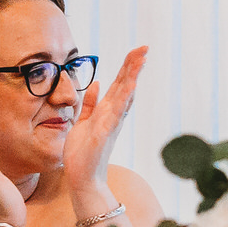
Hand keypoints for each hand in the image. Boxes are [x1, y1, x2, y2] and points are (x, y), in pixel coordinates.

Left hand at [63, 45, 146, 213]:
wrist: (83, 178)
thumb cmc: (82, 153)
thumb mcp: (82, 122)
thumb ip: (89, 104)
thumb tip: (95, 84)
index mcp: (106, 111)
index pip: (119, 85)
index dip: (127, 68)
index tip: (136, 51)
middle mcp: (112, 115)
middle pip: (125, 86)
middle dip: (134, 66)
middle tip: (145, 48)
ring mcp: (110, 123)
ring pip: (124, 95)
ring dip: (132, 77)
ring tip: (141, 59)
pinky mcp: (105, 133)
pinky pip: (116, 113)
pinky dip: (124, 99)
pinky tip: (130, 85)